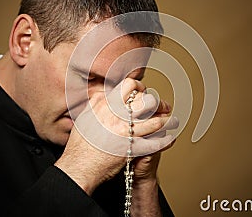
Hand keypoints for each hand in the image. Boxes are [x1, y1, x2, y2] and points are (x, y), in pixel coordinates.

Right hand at [55, 78, 177, 194]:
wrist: (79, 166)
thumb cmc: (80, 144)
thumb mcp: (85, 116)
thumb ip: (97, 103)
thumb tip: (105, 95)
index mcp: (107, 105)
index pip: (129, 86)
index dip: (140, 87)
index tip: (143, 92)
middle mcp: (119, 117)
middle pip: (148, 102)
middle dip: (159, 104)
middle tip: (163, 107)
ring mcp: (127, 133)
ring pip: (157, 122)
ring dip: (168, 121)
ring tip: (173, 121)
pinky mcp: (133, 149)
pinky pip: (156, 143)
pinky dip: (166, 141)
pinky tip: (170, 139)